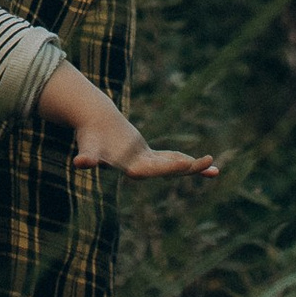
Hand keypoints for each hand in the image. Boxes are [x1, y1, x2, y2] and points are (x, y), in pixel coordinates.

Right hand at [64, 104, 217, 180]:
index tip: (185, 162)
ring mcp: (150, 164)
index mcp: (132, 168)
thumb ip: (87, 157)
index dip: (168, 166)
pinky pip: (175, 161)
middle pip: (168, 170)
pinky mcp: (153, 158)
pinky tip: (210, 168)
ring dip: (195, 168)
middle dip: (187, 167)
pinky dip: (191, 165)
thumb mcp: (89, 146)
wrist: (94, 126)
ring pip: (175, 167)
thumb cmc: (91, 137)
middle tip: (208, 163)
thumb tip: (80, 163)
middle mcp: (143, 169)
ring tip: (215, 168)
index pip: (153, 170)